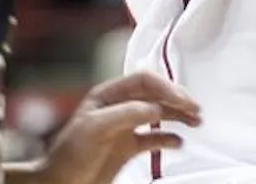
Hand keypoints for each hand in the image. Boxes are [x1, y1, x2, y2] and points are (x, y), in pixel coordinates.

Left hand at [10, 72, 202, 183]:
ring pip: (158, 115)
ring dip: (178, 116)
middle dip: (177, 100)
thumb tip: (155, 107)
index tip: (182, 100)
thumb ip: (125, 113)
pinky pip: (154, 138)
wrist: (59, 183)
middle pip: (155, 95)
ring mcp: (124, 128)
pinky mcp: (127, 148)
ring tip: (196, 122)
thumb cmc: (69, 154)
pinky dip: (169, 139)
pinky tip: (178, 143)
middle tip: (196, 109)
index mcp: (108, 95)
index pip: (143, 81)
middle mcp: (118, 108)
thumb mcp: (95, 128)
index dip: (165, 87)